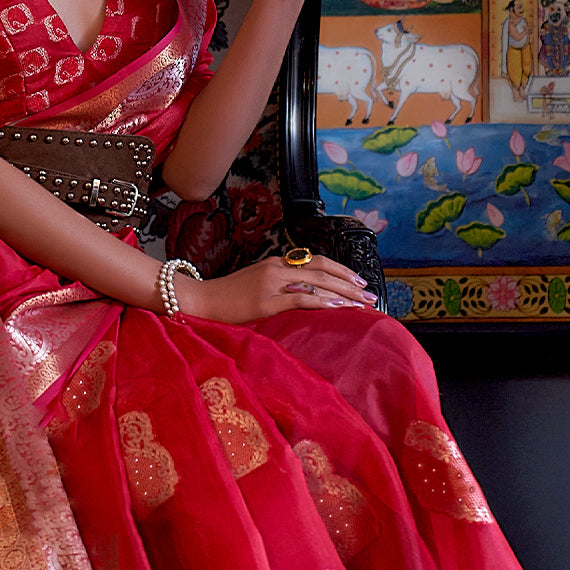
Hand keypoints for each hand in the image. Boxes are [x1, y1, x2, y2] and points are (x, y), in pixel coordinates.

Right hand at [178, 253, 377, 324]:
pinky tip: (341, 308)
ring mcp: (272, 283)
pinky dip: (326, 303)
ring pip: (319, 284)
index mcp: (276, 263)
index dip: (342, 270)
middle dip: (351, 283)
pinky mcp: (267, 301)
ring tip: (364, 304)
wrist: (198, 300)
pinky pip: (303, 300)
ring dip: (345, 294)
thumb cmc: (225, 298)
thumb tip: (303, 296)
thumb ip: (278, 285)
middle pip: (324, 270)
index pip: (317, 262)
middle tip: (371, 294)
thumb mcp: (254, 284)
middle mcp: (277, 268)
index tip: (359, 282)